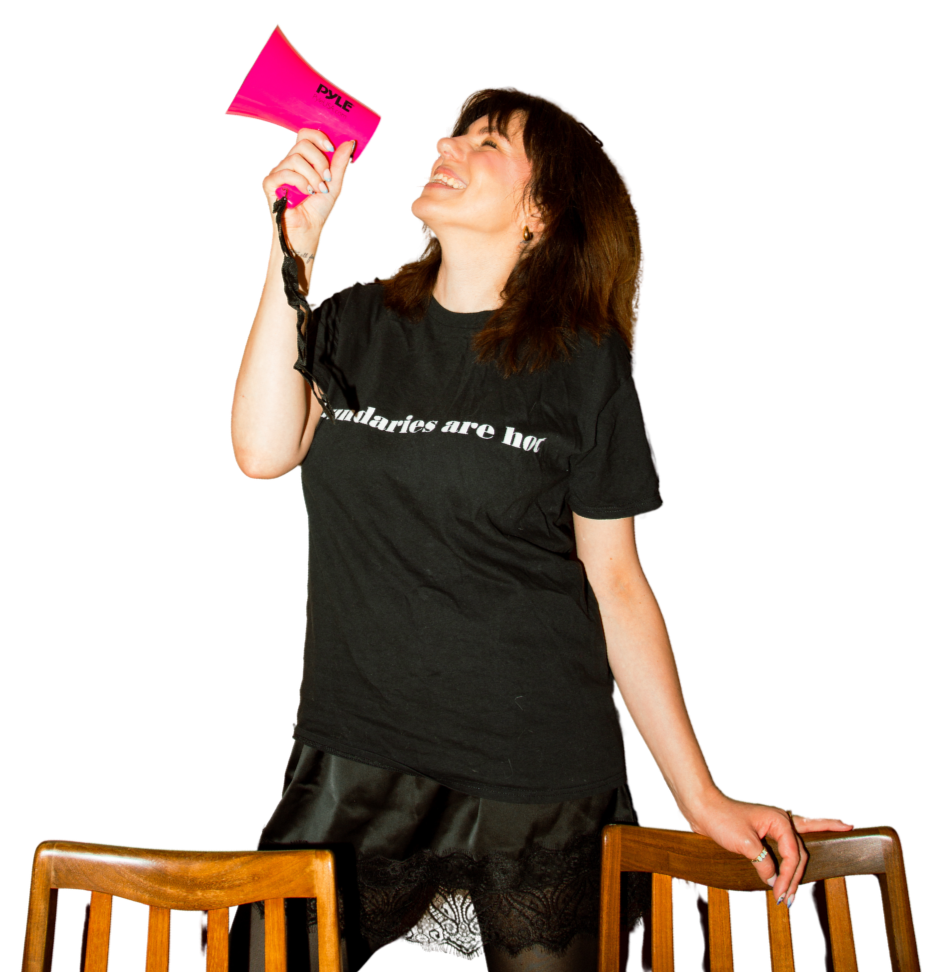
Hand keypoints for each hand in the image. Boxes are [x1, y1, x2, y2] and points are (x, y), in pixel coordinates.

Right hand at [260, 129, 356, 260]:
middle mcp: (288, 163)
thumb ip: (339, 163)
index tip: (331, 149)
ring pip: (295, 158)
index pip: (305, 135)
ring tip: (318, 190)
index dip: (318, 137)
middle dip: (320, 161)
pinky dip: (301, 182)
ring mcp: (278, 172)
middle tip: (326, 179)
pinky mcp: (269, 183)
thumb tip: (348, 142)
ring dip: (312, 176)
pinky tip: (306, 193)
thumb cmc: (317, 210)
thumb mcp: (334, 184)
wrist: (307, 230)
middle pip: (302, 143)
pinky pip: (285, 172)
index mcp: (302, 161)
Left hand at [682, 790, 854, 906]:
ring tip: (800, 889)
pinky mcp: (767, 829)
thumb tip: (774, 880)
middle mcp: (782, 819)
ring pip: (799, 846)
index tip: (779, 895)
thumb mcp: (745, 845)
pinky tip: (818, 841)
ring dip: (800, 869)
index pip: (793, 856)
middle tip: (789, 900)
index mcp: (780, 820)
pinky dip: (801, 848)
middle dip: (796, 878)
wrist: (703, 807)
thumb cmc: (723, 819)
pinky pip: (791, 840)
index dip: (788, 878)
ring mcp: (776, 823)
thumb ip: (763, 864)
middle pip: (799, 854)